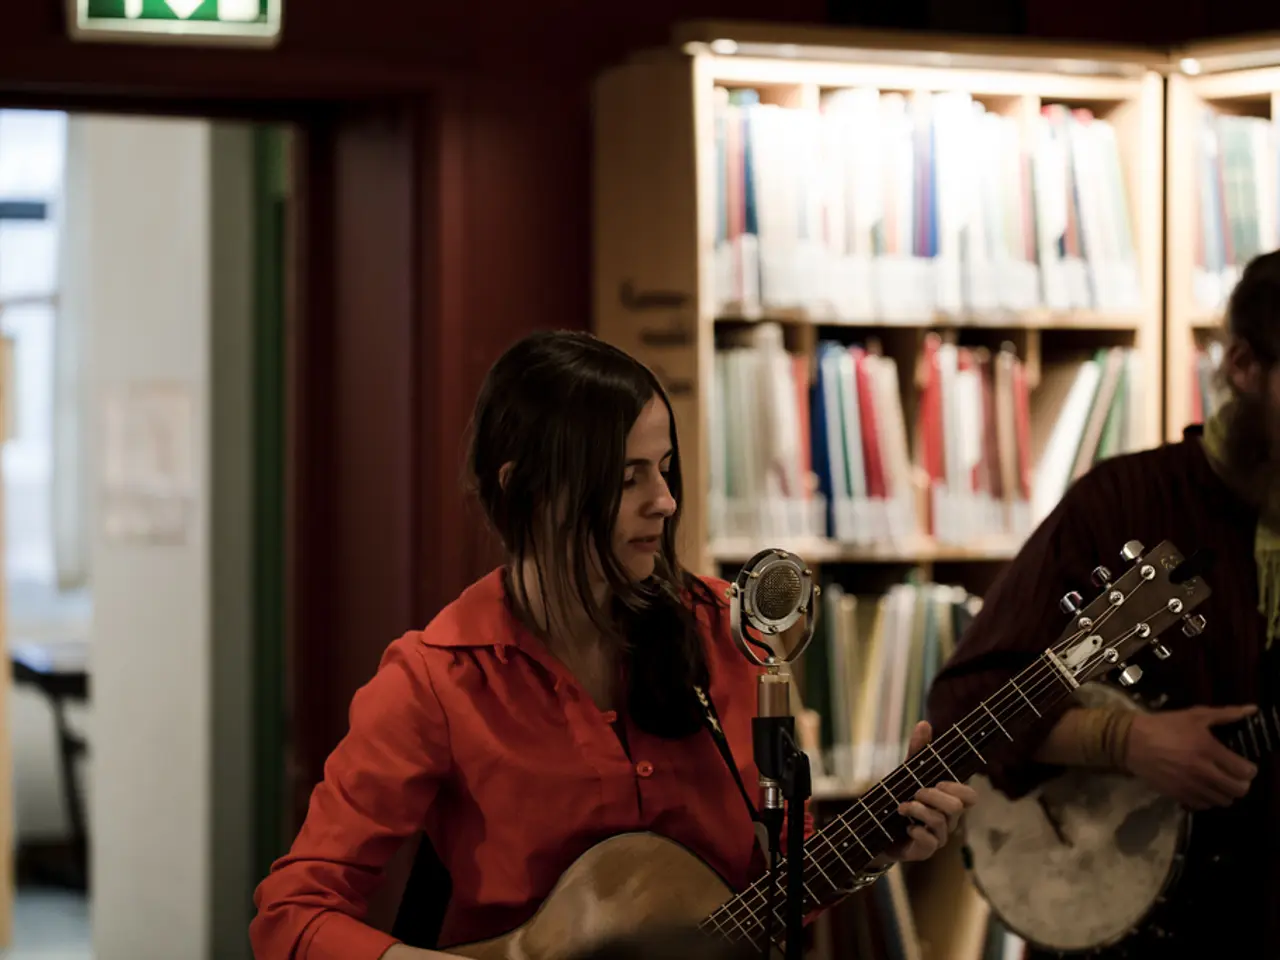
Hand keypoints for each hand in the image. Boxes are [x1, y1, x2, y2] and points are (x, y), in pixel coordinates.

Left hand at [872, 721, 977, 866]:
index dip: (956, 787)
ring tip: (902, 807)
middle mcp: (949, 821)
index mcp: (949, 802)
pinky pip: (930, 842)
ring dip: (918, 810)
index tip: (937, 782)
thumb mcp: (907, 773)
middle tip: (916, 792)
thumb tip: (924, 723)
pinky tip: (906, 827)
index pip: (970, 796)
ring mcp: (938, 837)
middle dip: (933, 795)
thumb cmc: (900, 798)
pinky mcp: (925, 851)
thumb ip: (918, 751)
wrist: (878, 828)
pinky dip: (916, 830)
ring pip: (941, 822)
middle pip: (957, 807)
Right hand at [1125, 704, 1257, 809]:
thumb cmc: (1164, 725)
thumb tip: (1252, 710)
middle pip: (1238, 790)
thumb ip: (1225, 714)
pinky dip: (1207, 799)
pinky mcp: (1178, 795)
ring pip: (1223, 801)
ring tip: (1218, 783)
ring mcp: (1190, 785)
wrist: (1130, 741)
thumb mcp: (1195, 715)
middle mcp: (1203, 771)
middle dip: (1241, 784)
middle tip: (1233, 776)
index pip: (1245, 771)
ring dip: (1224, 793)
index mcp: (1209, 749)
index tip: (1244, 765)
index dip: (1249, 769)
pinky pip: (1204, 806)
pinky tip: (1202, 788)